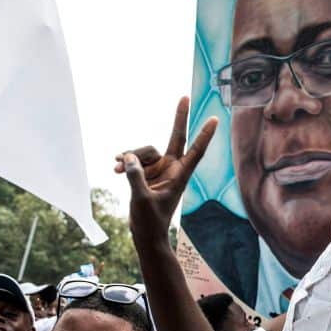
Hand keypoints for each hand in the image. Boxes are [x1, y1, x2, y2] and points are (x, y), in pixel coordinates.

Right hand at [117, 97, 217, 243]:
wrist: (145, 234)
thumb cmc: (150, 222)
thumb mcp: (142, 199)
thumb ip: (136, 176)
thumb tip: (129, 157)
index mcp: (180, 176)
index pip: (195, 150)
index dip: (204, 134)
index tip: (214, 119)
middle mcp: (171, 169)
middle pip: (175, 138)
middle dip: (179, 118)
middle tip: (184, 96)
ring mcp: (159, 170)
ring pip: (145, 151)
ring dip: (130, 157)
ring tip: (117, 169)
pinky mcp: (146, 173)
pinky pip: (135, 160)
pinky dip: (126, 162)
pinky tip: (116, 168)